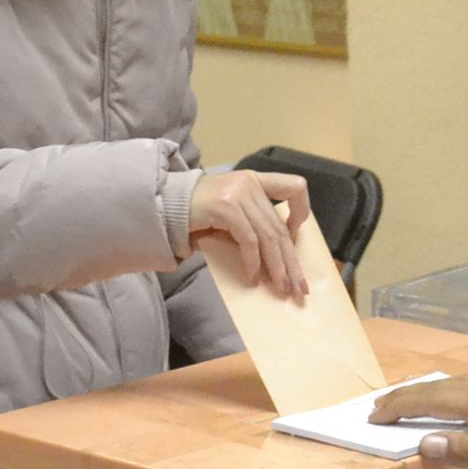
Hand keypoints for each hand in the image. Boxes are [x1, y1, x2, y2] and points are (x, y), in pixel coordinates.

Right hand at [190, 169, 312, 299]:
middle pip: (279, 227)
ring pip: (268, 237)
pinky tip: (253, 278)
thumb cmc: (197, 214)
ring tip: (282, 288)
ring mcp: (239, 194)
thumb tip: (276, 260)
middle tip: (299, 287)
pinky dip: (253, 262)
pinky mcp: (227, 208)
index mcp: (255, 181)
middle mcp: (250, 183)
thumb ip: (253, 225)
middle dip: (291, 261)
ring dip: (277, 267)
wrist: (164, 205)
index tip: (296, 237)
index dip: (303, 211)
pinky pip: (248, 241)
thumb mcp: (231, 214)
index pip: (294, 187)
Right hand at [372, 374, 467, 468]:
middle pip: (442, 387)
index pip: (432, 400)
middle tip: (380, 407)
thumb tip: (425, 441)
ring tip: (409, 402)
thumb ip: (466, 452)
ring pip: (459, 384)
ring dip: (430, 392)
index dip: (401, 406)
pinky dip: (453, 391)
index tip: (375, 415)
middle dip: (408, 396)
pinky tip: (455, 400)